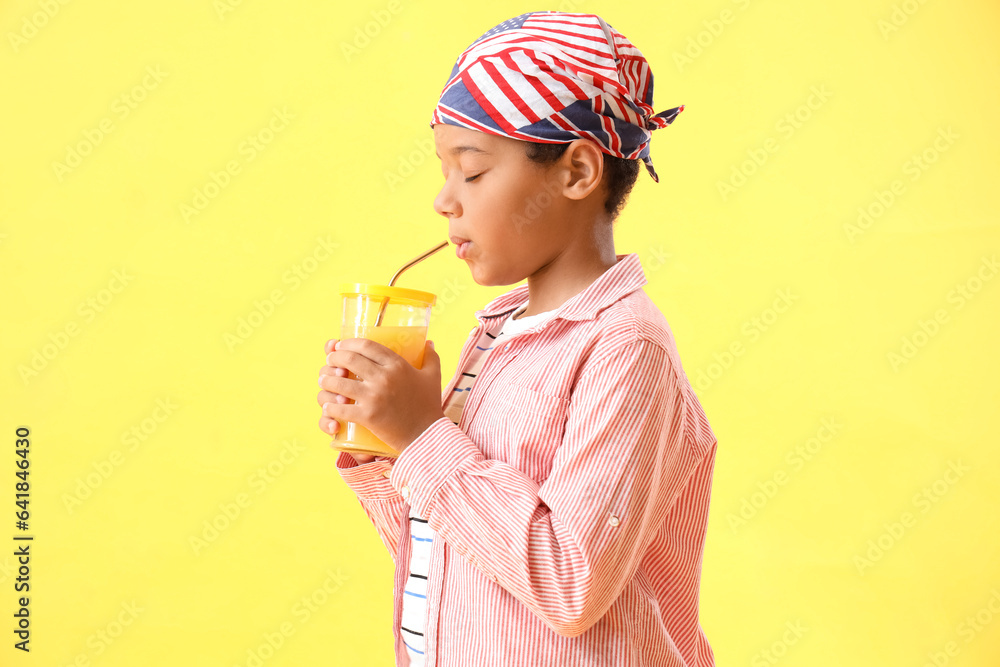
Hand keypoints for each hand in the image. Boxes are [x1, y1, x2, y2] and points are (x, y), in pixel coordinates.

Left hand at [318, 337, 444, 453]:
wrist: (427, 435)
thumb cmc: (429, 406)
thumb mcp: (433, 377)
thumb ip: (431, 357)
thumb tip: (428, 342)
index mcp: (398, 365)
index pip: (367, 346)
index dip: (350, 343)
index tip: (341, 345)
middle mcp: (385, 377)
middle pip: (350, 359)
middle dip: (335, 357)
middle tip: (330, 360)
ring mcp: (375, 397)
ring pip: (341, 382)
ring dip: (327, 380)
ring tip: (324, 380)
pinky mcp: (368, 416)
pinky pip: (341, 408)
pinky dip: (330, 407)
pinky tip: (328, 405)